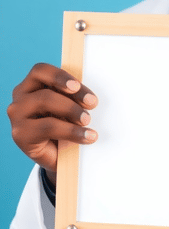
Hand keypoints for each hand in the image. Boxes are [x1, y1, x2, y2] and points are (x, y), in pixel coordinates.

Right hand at [7, 63, 98, 185]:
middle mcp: (19, 99)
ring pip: (45, 103)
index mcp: (30, 86)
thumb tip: (89, 95)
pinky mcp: (20, 134)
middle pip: (46, 89)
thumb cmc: (63, 126)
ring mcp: (17, 116)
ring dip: (72, 110)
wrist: (56, 157)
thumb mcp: (68, 107)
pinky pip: (48, 127)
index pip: (40, 70)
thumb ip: (72, 96)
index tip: (77, 86)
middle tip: (92, 104)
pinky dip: (72, 131)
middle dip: (74, 96)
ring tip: (88, 121)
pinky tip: (87, 136)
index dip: (60, 76)